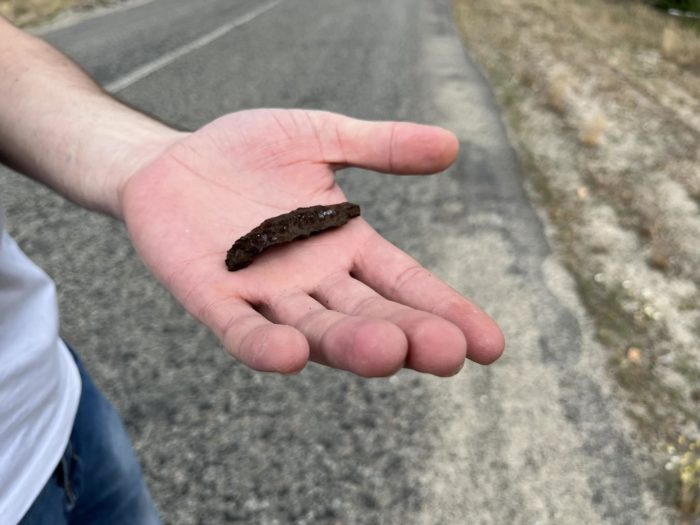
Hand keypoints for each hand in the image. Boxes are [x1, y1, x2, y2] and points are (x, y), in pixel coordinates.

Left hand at [121, 109, 503, 376]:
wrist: (170, 160)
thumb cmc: (246, 151)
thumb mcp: (319, 135)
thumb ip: (380, 145)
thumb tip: (451, 145)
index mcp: (346, 245)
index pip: (405, 283)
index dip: (446, 311)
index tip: (490, 345)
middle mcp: (314, 280)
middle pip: (368, 315)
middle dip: (407, 335)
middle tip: (447, 352)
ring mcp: (265, 294)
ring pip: (315, 329)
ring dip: (349, 344)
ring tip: (387, 352)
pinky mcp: (214, 298)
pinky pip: (241, 330)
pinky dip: (264, 346)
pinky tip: (290, 354)